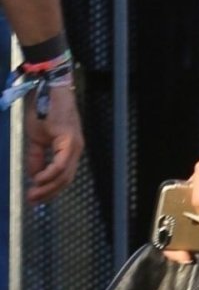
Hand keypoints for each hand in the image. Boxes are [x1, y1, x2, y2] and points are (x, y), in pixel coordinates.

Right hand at [25, 80, 83, 203]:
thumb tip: (34, 176)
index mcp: (70, 149)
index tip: (33, 197)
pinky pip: (61, 164)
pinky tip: (38, 179)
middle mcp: (76, 148)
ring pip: (65, 175)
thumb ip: (37, 158)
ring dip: (48, 188)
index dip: (49, 190)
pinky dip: (50, 174)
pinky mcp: (69, 139)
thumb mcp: (37, 139)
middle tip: (31, 200)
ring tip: (32, 194)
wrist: (46, 88)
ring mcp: (74, 144)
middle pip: (66, 180)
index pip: (64, 176)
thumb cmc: (42, 109)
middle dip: (48, 193)